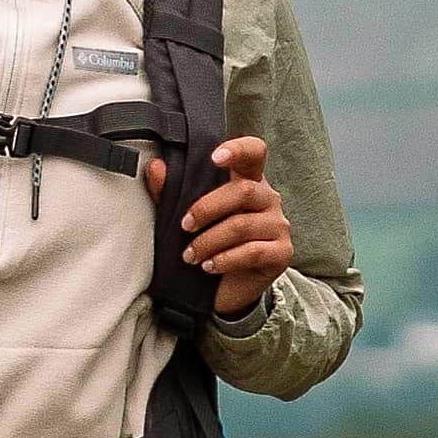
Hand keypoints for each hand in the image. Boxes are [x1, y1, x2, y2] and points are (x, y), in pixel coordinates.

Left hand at [141, 135, 293, 315]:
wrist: (224, 287)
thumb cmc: (208, 241)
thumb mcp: (188, 215)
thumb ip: (170, 190)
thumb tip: (155, 168)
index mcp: (248, 179)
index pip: (254, 153)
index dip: (238, 149)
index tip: (215, 157)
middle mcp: (268, 198)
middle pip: (243, 191)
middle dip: (207, 208)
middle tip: (185, 225)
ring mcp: (279, 225)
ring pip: (243, 225)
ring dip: (209, 240)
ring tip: (190, 255)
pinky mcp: (282, 253)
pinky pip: (252, 252)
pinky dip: (225, 259)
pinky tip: (209, 265)